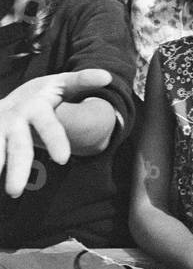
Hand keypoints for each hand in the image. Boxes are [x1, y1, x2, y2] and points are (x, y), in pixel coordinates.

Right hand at [0, 69, 111, 196]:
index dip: (55, 141)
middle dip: (18, 169)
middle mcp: (16, 119)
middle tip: (16, 192)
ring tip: (6, 192)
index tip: (63, 160)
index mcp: (37, 107)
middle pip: (19, 147)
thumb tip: (107, 76)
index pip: (49, 126)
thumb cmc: (43, 95)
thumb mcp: (63, 84)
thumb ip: (83, 81)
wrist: (11, 99)